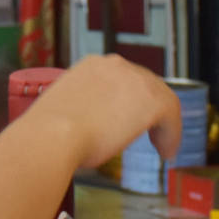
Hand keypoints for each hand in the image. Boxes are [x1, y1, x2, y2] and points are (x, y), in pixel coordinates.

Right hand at [27, 56, 182, 171]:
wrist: (53, 137)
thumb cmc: (48, 133)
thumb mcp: (64, 111)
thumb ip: (81, 110)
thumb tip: (88, 125)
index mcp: (91, 65)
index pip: (122, 79)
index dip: (131, 101)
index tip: (130, 120)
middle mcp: (115, 65)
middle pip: (145, 85)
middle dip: (149, 109)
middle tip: (151, 132)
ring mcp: (135, 80)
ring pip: (160, 99)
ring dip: (161, 124)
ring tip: (161, 147)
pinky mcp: (152, 101)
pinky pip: (170, 116)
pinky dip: (170, 135)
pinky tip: (165, 153)